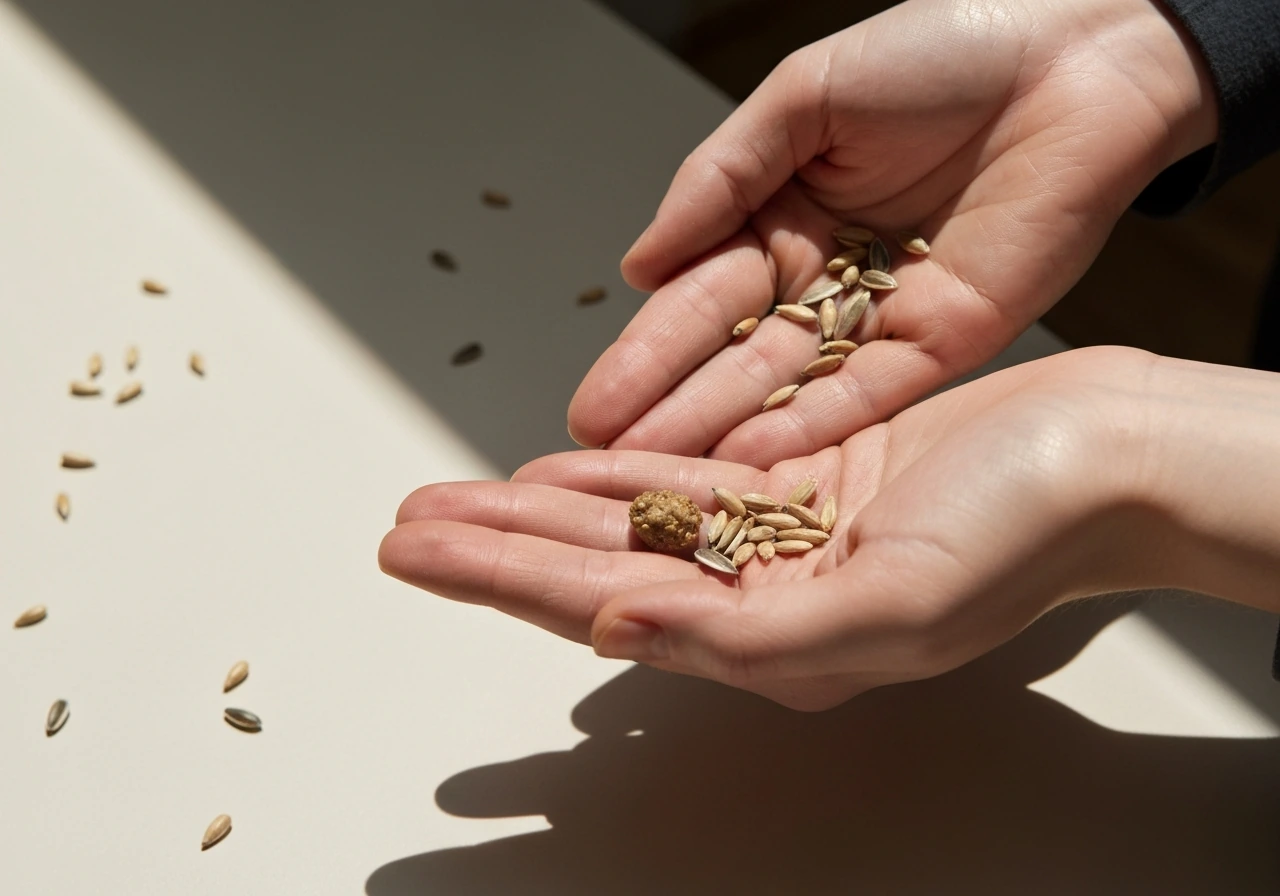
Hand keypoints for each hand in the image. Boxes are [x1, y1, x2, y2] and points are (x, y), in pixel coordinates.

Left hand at [383, 347, 1190, 709]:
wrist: (1102, 456)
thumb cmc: (1023, 532)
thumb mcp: (888, 603)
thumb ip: (743, 635)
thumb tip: (615, 631)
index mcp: (771, 638)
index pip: (597, 605)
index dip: (498, 580)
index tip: (419, 558)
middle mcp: (761, 590)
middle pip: (590, 564)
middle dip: (491, 545)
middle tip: (406, 530)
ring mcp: (777, 532)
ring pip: (625, 517)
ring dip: (537, 504)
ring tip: (457, 497)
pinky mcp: (802, 476)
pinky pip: (688, 475)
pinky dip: (619, 467)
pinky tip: (563, 464)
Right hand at [568, 0, 1215, 466]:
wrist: (1076, 56)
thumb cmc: (945, 49)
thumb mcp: (804, 97)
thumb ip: (720, 179)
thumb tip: (639, 263)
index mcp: (781, 217)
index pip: (697, 297)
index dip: (644, 352)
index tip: (592, 403)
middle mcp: (822, 279)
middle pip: (730, 354)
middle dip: (668, 408)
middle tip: (604, 458)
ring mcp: (878, 319)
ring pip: (787, 385)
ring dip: (724, 431)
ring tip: (659, 475)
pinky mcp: (939, 343)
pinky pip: (866, 394)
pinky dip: (812, 428)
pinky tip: (754, 462)